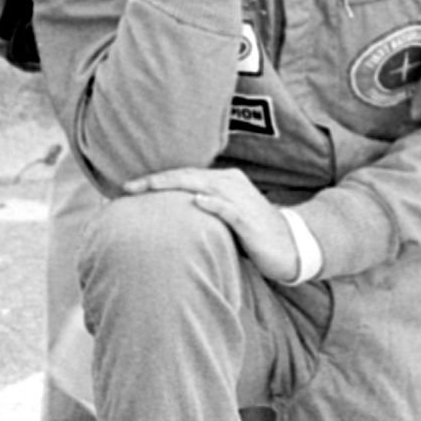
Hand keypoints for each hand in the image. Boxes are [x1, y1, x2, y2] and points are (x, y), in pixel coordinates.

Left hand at [126, 166, 299, 281]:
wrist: (291, 245)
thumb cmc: (253, 232)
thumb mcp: (225, 216)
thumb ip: (202, 209)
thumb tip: (168, 215)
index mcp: (224, 181)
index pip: (185, 175)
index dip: (157, 179)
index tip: (128, 188)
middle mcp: (231, 185)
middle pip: (188, 176)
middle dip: (157, 180)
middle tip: (128, 187)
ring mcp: (241, 201)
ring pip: (204, 186)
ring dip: (175, 185)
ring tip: (150, 186)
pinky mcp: (250, 220)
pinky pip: (229, 209)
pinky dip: (213, 204)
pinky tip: (197, 201)